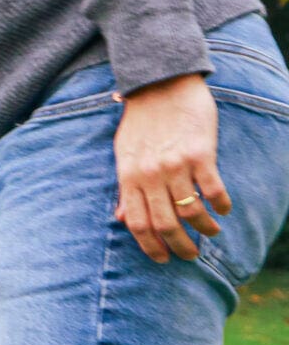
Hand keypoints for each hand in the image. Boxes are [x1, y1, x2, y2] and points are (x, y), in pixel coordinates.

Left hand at [114, 73, 226, 262]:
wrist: (160, 85)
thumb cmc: (141, 122)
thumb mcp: (124, 155)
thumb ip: (125, 188)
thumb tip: (121, 219)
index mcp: (129, 177)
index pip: (137, 223)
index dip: (150, 246)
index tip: (162, 259)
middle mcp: (150, 175)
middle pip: (165, 224)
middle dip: (180, 246)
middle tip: (191, 255)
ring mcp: (176, 165)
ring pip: (191, 211)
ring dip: (204, 229)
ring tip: (212, 233)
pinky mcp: (200, 153)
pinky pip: (213, 189)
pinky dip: (221, 205)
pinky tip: (224, 209)